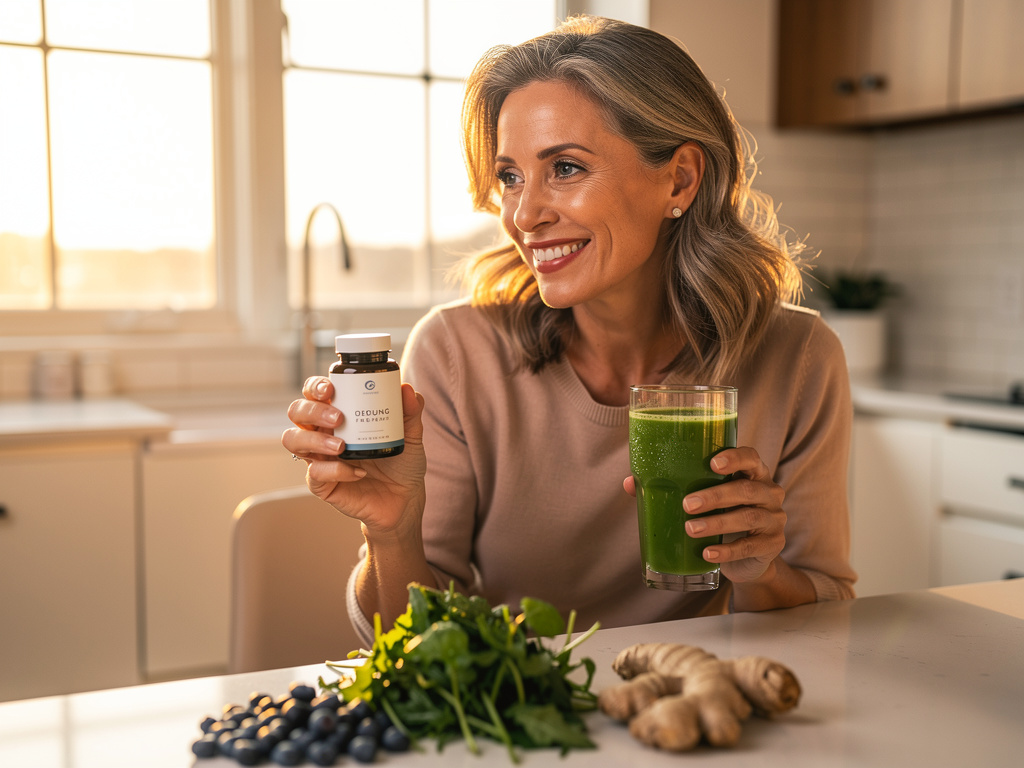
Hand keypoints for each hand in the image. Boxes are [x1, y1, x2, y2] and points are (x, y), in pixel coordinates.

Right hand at [282, 377, 426, 535]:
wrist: (406, 499)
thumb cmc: (402, 463)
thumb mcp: (411, 435)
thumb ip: (411, 412)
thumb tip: (406, 389)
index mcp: (340, 415)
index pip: (314, 393)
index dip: (314, 386)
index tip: (330, 388)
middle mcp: (324, 433)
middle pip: (297, 412)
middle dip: (312, 410)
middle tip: (339, 417)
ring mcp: (320, 458)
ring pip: (293, 440)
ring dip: (314, 439)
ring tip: (341, 446)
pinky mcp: (323, 484)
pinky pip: (314, 474)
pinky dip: (335, 470)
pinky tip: (358, 472)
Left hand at [622, 446, 786, 583]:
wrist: (749, 558)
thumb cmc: (722, 516)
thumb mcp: (704, 500)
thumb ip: (671, 488)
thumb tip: (629, 482)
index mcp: (753, 473)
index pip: (751, 456)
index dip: (735, 457)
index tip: (712, 463)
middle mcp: (769, 492)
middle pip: (746, 488)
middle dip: (715, 495)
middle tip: (687, 504)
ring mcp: (774, 519)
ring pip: (748, 517)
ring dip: (717, 523)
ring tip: (690, 529)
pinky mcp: (772, 544)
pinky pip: (749, 546)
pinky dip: (726, 550)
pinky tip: (707, 553)